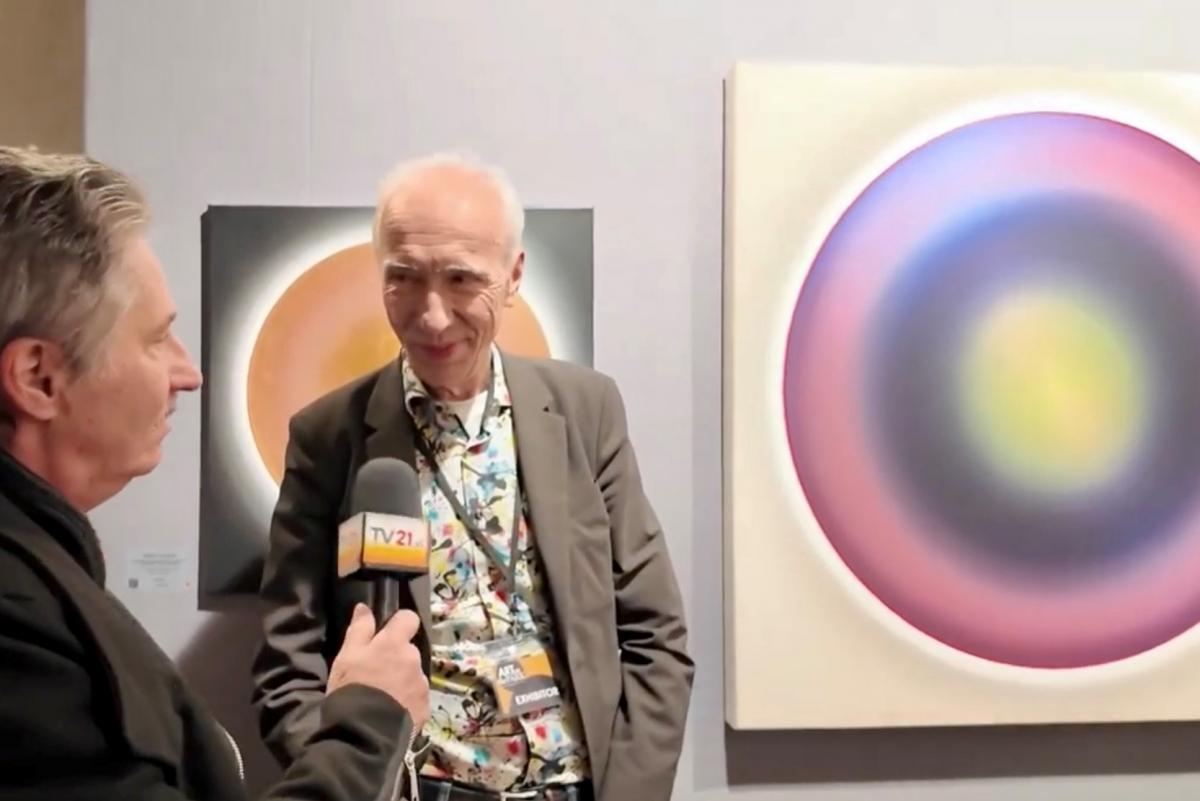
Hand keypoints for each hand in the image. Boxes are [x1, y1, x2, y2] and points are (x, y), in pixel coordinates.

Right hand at [327, 604, 428, 729]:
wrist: (363, 733)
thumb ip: (359, 629)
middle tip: (377, 673)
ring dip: (403, 680)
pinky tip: (392, 712)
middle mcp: (414, 659)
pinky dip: (407, 701)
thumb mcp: (346, 656)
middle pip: (409, 650)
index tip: (386, 635)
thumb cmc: (351, 689)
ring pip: (414, 675)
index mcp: (395, 643)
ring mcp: (422, 684)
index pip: (409, 618)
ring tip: (384, 697)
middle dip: (398, 658)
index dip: (399, 624)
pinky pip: (417, 698)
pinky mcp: (425, 707)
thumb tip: (365, 607)